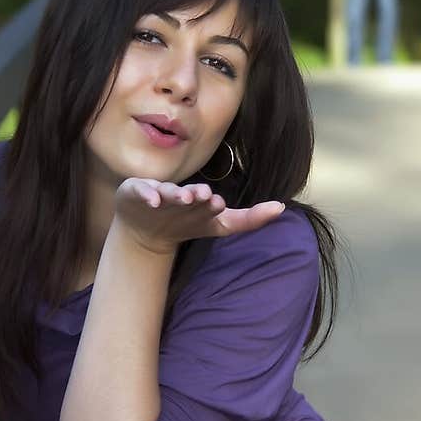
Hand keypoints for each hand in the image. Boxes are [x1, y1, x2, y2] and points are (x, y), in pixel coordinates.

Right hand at [113, 179, 284, 255]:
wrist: (148, 230)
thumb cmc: (187, 222)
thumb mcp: (220, 225)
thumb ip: (250, 219)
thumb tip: (282, 207)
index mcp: (200, 200)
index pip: (208, 201)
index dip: (212, 203)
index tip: (218, 203)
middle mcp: (181, 193)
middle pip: (189, 194)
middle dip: (195, 195)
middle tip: (202, 196)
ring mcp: (159, 192)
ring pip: (168, 191)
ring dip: (175, 194)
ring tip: (182, 197)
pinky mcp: (138, 192)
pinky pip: (142, 190)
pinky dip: (148, 194)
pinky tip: (153, 200)